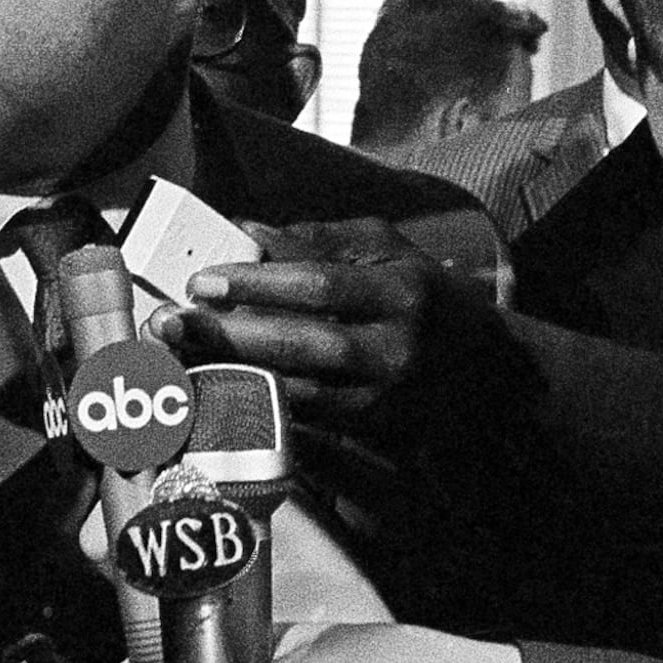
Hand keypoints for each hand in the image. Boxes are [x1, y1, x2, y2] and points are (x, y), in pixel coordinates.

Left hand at [163, 218, 437, 419]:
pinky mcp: (372, 431)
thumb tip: (247, 231)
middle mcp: (394, 348)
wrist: (490, 371)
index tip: (203, 279)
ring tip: (177, 359)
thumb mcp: (390, 250)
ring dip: (230, 374)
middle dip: (230, 334)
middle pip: (303, 344)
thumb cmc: (426, 297)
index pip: (320, 285)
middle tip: (171, 323)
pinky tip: (212, 389)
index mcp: (401, 291)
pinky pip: (305, 419)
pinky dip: (257, 403)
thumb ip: (321, 240)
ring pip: (297, 390)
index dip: (257, 283)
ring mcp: (384, 398)